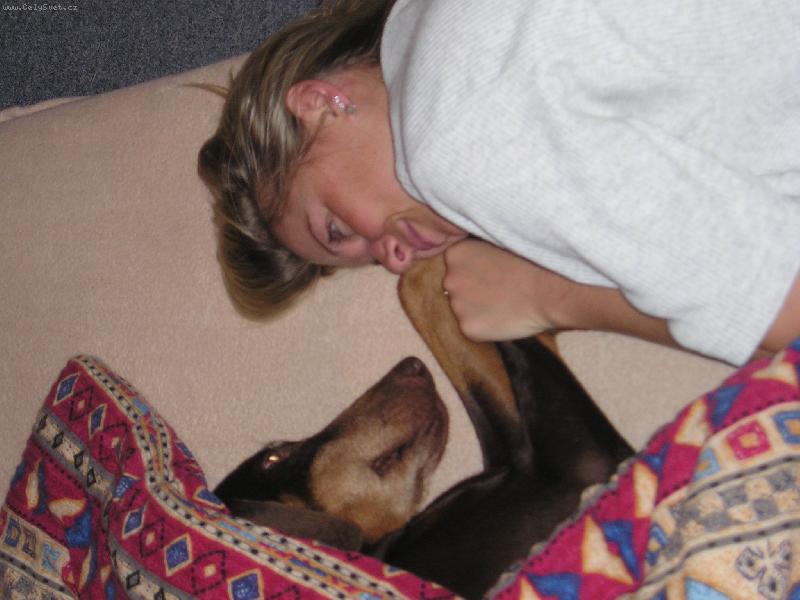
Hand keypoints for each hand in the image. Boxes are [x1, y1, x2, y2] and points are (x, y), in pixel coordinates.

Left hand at [441, 240, 570, 341]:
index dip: (475, 271)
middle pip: (456, 288)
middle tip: (501, 290)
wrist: (549, 290)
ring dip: (479, 309)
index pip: (455, 265)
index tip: (493, 272)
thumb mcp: (498, 243)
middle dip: (473, 291)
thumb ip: (478, 253)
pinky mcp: (468, 328)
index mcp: (455, 253)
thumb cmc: (533, 263)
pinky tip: (507, 318)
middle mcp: (449, 279)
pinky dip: (487, 327)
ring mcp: (457, 306)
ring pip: (464, 310)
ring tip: (507, 303)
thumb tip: (474, 263)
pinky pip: (474, 329)